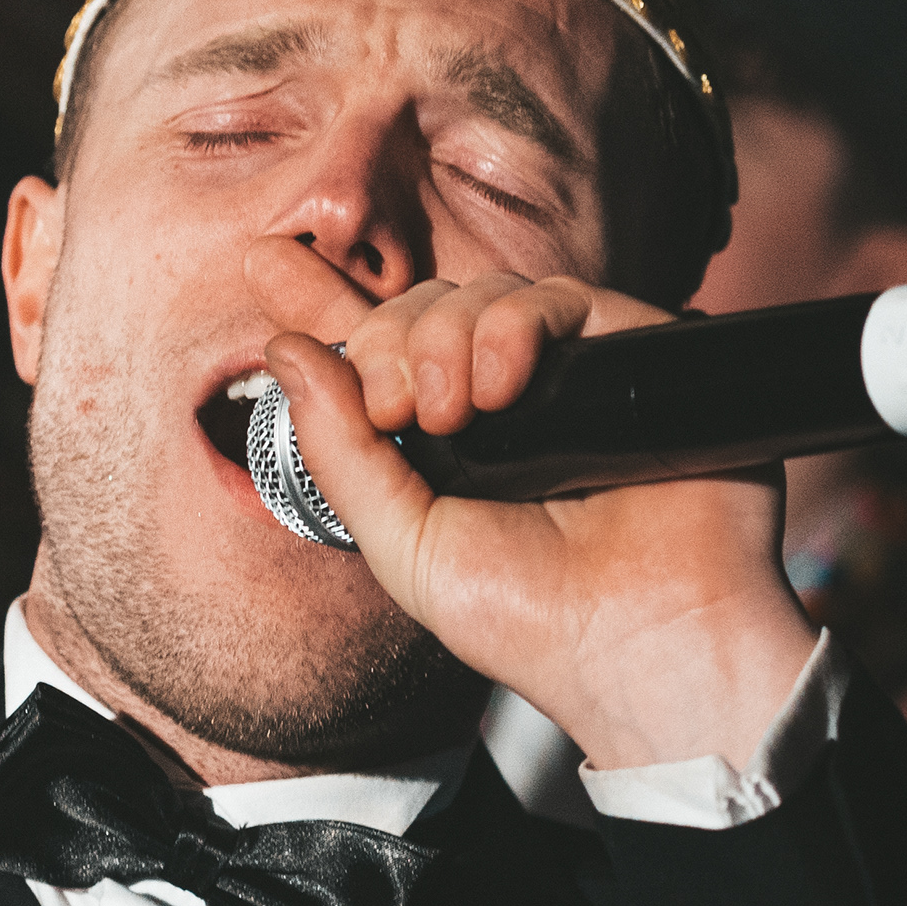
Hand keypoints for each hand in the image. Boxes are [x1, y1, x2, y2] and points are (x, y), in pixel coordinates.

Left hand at [253, 242, 818, 770]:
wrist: (643, 642)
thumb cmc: (531, 618)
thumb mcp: (401, 545)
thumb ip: (340, 451)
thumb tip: (284, 349)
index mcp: (437, 443)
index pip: (368, 351)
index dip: (317, 301)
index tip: (263, 264)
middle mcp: (498, 400)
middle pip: (418, 311)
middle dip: (385, 343)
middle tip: (395, 410)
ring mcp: (564, 374)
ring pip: (479, 294)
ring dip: (442, 337)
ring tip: (449, 414)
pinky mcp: (627, 353)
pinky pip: (557, 297)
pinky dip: (511, 326)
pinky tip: (499, 387)